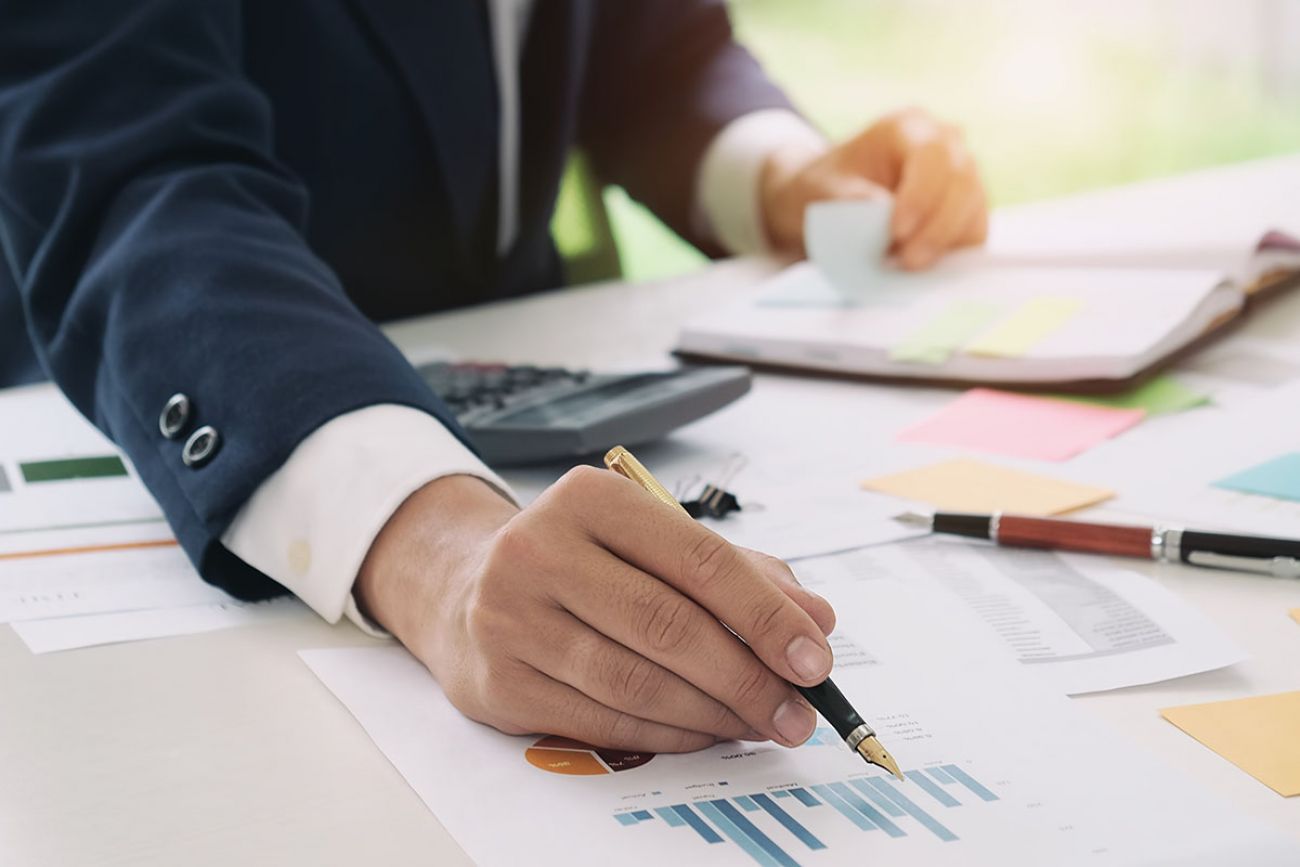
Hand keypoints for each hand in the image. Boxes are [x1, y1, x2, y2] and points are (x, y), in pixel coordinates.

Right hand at [355, 468, 836, 752]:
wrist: (467, 589)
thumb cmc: (583, 563)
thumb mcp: (656, 543)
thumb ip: (742, 575)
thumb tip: (817, 621)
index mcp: (591, 499)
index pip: (699, 559)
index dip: (766, 615)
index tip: (815, 659)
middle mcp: (540, 550)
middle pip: (669, 626)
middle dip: (748, 677)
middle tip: (797, 711)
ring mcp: (511, 618)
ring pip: (637, 683)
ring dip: (715, 714)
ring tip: (761, 723)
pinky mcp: (499, 681)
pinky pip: (604, 721)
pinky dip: (670, 734)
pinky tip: (705, 731)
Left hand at [761, 107, 987, 269]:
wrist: (827, 204)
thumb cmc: (823, 190)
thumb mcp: (819, 190)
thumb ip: (847, 197)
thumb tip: (882, 206)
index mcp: (907, 128)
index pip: (932, 157)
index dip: (921, 196)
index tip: (897, 232)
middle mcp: (944, 145)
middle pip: (962, 183)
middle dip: (938, 228)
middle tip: (907, 263)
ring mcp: (960, 177)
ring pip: (973, 211)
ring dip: (945, 244)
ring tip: (905, 267)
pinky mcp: (965, 211)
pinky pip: (973, 234)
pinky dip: (951, 255)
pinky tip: (920, 268)